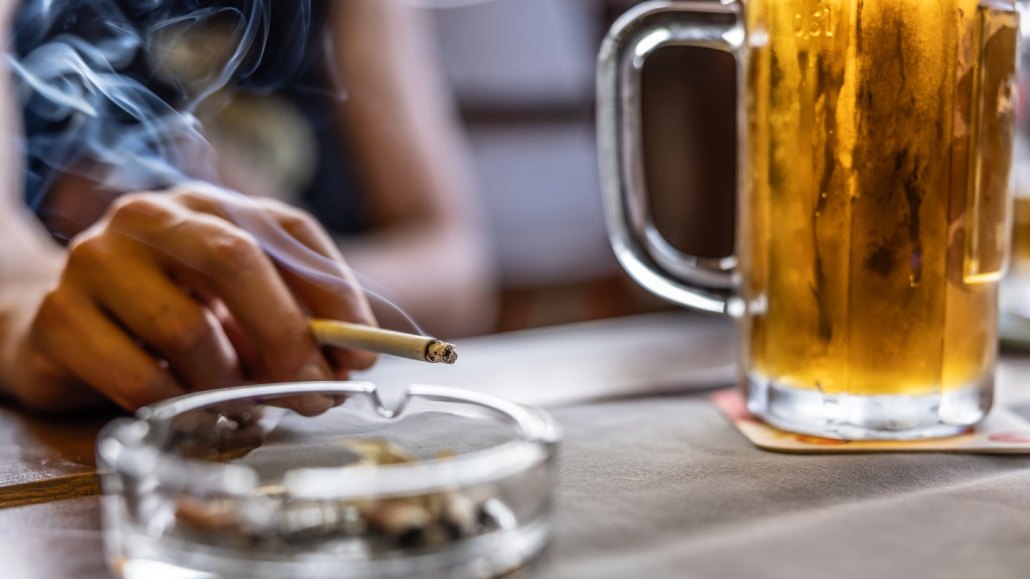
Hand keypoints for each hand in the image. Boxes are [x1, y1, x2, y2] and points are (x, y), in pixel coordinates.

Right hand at [1, 183, 376, 411]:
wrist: (57, 324)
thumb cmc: (167, 311)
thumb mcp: (236, 303)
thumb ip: (293, 318)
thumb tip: (349, 361)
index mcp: (207, 205)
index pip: (289, 233)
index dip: (335, 295)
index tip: (362, 354)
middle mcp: (149, 218)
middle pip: (236, 262)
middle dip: (289, 336)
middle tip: (318, 391)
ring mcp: (96, 262)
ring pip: (189, 331)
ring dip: (233, 384)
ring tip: (247, 405)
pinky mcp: (60, 320)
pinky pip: (140, 379)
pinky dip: (182, 406)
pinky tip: (194, 411)